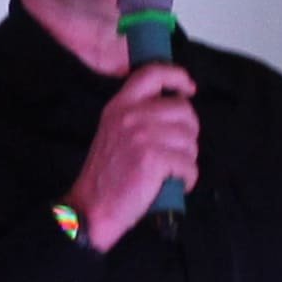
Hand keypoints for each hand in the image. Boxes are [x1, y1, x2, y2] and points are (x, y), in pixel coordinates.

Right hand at [71, 62, 199, 246]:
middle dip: (189, 132)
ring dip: (187, 158)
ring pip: (189, 139)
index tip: (188, 87)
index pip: (152, 73)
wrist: (91, 207)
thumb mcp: (113, 131)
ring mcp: (142, 135)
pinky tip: (175, 183)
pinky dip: (187, 178)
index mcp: (119, 105)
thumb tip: (175, 109)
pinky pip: (189, 164)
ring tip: (172, 170)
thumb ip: (137, 115)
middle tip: (179, 150)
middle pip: (183, 109)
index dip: (177, 76)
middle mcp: (130, 115)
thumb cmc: (106, 176)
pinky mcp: (154, 158)